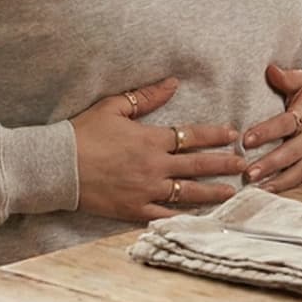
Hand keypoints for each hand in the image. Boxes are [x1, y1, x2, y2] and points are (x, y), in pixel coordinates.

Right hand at [74, 77, 244, 220]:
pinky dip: (184, 218)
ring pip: (187, 193)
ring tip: (232, 193)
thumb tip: (173, 82)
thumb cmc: (82, 133)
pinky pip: (165, 216)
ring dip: (213, 192)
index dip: (215, 135)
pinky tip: (201, 219)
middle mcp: (153, 166)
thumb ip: (146, 96)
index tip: (233, 134)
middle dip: (224, 164)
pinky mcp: (133, 210)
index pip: (191, 135)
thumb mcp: (113, 107)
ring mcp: (145, 190)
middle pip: (197, 165)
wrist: (56, 165)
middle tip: (245, 165)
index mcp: (150, 139)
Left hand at [241, 64, 301, 192]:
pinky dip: (292, 191)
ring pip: (299, 172)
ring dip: (279, 182)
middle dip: (270, 164)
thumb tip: (270, 69)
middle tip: (248, 173)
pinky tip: (273, 196)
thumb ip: (287, 78)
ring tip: (257, 190)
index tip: (245, 140)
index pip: (285, 124)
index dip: (266, 132)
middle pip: (291, 153)